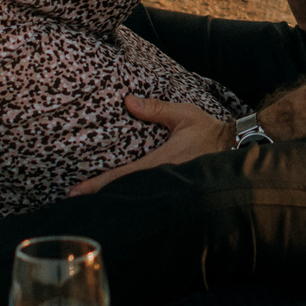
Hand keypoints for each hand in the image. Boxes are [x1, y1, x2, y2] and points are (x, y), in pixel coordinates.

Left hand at [68, 96, 229, 194]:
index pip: (122, 176)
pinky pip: (144, 195)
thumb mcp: (184, 115)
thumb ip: (157, 109)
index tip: (75, 192)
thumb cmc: (209, 132)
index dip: (97, 185)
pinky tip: (115, 199)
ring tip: (87, 204)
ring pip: (133, 197)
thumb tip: (128, 101)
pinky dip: (127, 197)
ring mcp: (166, 187)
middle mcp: (161, 179)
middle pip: (123, 194)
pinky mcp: (170, 187)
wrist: (233, 148)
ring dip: (112, 200)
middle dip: (98, 199)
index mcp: (161, 162)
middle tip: (72, 204)